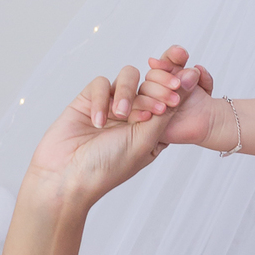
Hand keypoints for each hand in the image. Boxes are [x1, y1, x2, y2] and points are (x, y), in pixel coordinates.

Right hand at [26, 71, 173, 210]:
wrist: (67, 177)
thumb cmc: (109, 166)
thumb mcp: (146, 140)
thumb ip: (167, 112)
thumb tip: (187, 83)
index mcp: (153, 126)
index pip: (169, 96)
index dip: (175, 86)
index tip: (178, 86)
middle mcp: (134, 113)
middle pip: (151, 82)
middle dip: (157, 86)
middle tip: (156, 100)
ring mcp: (111, 105)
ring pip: (128, 77)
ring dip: (128, 92)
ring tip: (121, 114)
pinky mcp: (88, 100)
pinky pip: (99, 84)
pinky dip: (100, 100)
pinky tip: (97, 122)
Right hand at [133, 45, 221, 146]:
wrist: (202, 126)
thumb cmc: (200, 107)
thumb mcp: (206, 90)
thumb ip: (204, 78)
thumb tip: (196, 69)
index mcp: (171, 73)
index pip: (167, 60)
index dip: (173, 55)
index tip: (182, 54)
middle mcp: (157, 85)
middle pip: (152, 74)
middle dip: (164, 77)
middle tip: (178, 85)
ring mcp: (148, 100)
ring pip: (144, 90)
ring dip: (159, 92)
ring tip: (175, 102)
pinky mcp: (143, 118)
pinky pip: (136, 110)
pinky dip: (147, 107)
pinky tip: (160, 110)